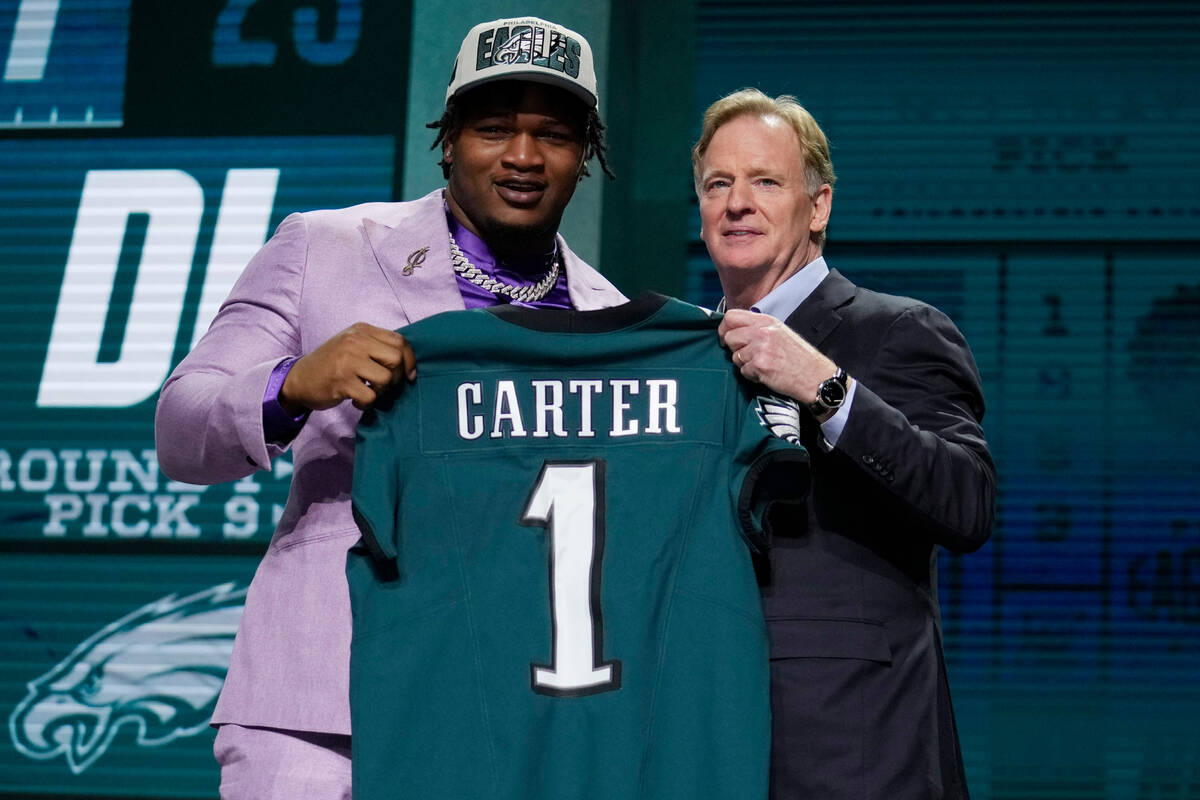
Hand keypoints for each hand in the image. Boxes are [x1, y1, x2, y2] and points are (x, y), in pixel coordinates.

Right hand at [280, 323, 415, 412]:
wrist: (299, 378)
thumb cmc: (332, 363)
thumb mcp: (353, 345)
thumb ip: (377, 347)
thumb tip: (409, 363)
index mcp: (361, 330)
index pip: (400, 341)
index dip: (410, 360)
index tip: (408, 375)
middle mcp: (355, 341)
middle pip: (396, 359)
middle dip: (396, 377)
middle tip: (384, 385)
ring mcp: (347, 361)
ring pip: (386, 378)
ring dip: (381, 391)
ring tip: (368, 390)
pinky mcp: (341, 381)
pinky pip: (371, 396)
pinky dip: (367, 403)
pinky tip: (356, 400)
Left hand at [718, 309, 836, 405]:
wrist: (815, 376)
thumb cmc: (798, 356)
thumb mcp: (779, 332)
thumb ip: (757, 328)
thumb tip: (732, 330)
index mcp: (766, 321)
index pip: (731, 316)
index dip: (724, 329)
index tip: (726, 338)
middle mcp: (762, 331)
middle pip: (729, 336)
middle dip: (733, 349)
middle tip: (748, 355)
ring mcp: (760, 348)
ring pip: (734, 356)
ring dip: (744, 364)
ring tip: (762, 365)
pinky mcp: (760, 365)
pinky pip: (743, 371)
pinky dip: (752, 375)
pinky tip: (766, 374)